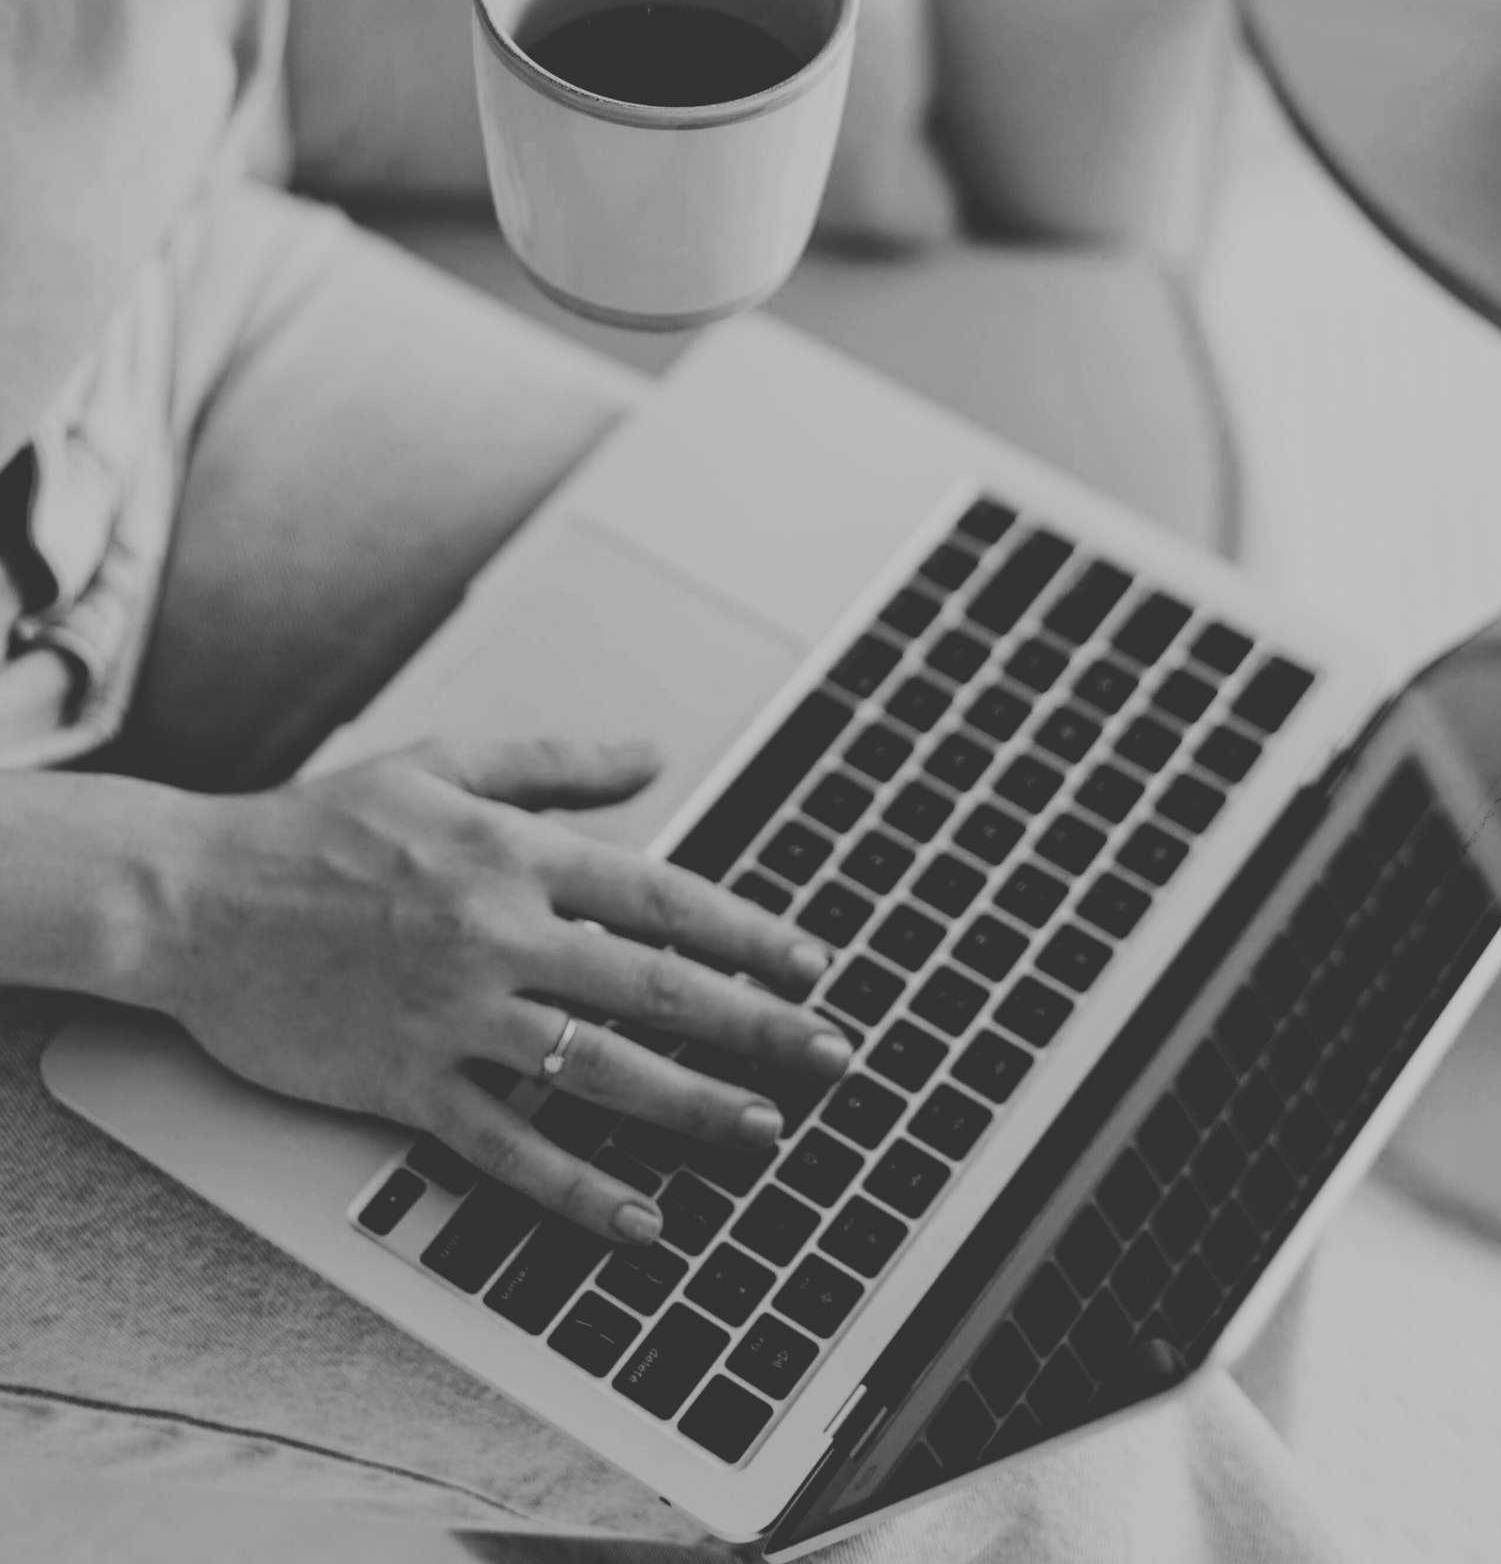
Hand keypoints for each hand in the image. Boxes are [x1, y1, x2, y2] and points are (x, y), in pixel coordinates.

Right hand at [157, 737, 849, 1243]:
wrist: (191, 896)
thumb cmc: (318, 823)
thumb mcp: (442, 763)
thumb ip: (555, 763)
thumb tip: (652, 757)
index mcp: (514, 850)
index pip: (661, 894)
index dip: (749, 932)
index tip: (812, 964)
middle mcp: (497, 932)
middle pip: (655, 986)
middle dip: (756, 1024)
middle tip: (834, 1055)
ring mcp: (452, 1014)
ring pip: (599, 1071)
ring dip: (694, 1106)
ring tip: (767, 1131)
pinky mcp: (403, 1083)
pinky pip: (507, 1146)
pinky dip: (579, 1189)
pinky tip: (641, 1219)